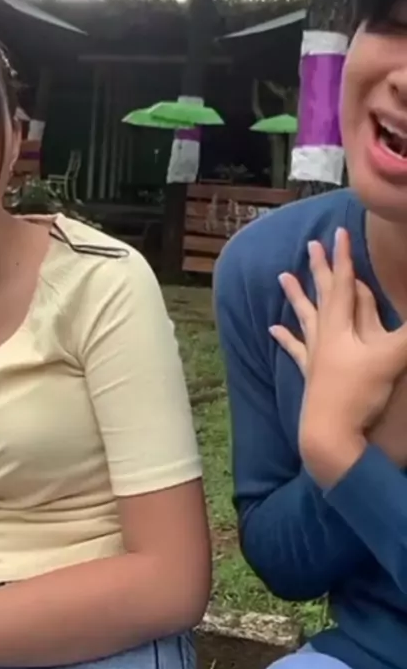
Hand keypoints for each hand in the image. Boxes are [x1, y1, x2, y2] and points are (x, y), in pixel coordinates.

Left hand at [270, 228, 406, 482]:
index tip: (339, 233)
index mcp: (342, 327)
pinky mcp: (311, 375)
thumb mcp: (393, 359)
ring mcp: (316, 356)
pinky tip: (274, 328)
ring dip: (298, 296)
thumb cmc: (358, 395)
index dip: (344, 258)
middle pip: (322, 295)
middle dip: (320, 268)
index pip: (343, 284)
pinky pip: (296, 350)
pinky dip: (286, 338)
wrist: (329, 435)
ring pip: (306, 318)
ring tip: (283, 277)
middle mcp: (326, 336)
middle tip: (311, 244)